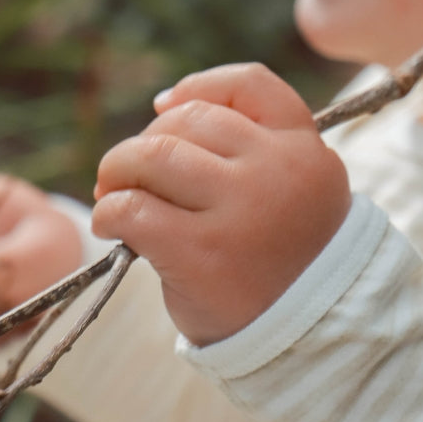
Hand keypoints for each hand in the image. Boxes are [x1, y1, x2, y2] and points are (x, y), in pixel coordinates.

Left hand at [92, 63, 350, 346]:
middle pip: (188, 119)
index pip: (248, 84)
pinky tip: (113, 227)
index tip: (165, 107)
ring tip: (114, 194)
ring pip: (155, 154)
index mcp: (304, 148)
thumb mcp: (295, 189)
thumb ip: (250, 149)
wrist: (311, 338)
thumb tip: (163, 110)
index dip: (197, 87)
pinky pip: (133, 208)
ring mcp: (240, 209)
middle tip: (129, 173)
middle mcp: (276, 169)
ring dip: (119, 170)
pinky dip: (111, 212)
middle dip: (146, 140)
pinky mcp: (202, 252)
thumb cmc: (285, 259)